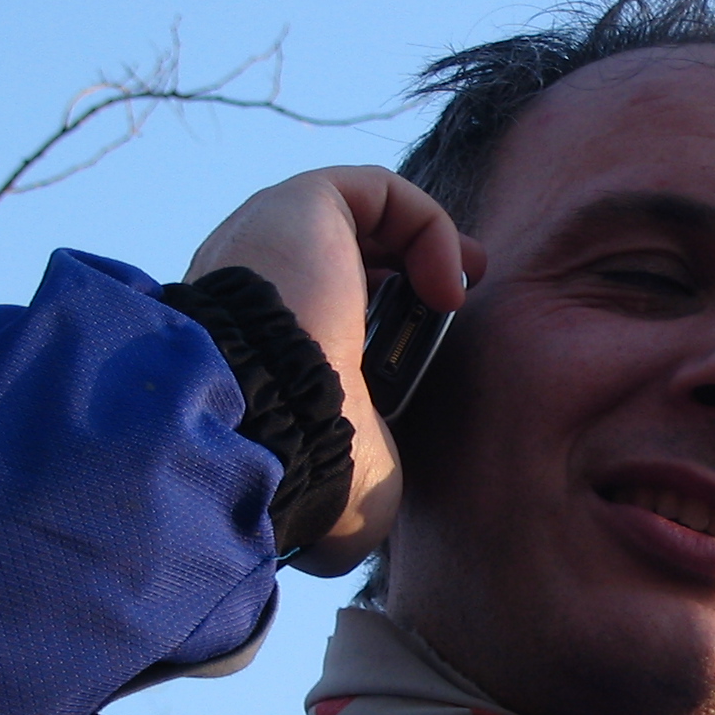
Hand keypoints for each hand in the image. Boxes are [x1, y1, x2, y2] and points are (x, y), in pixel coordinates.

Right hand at [187, 165, 485, 575]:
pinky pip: (376, 191)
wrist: (272, 432)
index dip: (384, 320)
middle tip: (458, 301)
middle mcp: (251, 292)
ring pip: (358, 218)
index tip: (434, 346)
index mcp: (253, 352)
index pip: (316, 315)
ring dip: (425, 246)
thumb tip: (355, 523)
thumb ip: (351, 478)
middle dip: (410, 272)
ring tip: (464, 286)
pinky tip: (448, 284)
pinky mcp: (294, 206)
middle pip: (340, 258)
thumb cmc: (304, 472)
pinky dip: (429, 228)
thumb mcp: (341, 484)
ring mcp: (265, 242)